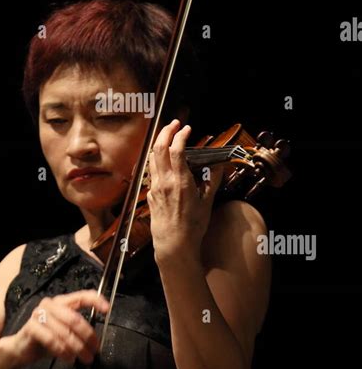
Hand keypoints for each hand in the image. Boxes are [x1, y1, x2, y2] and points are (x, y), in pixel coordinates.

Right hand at [9, 290, 109, 368]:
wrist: (21, 348)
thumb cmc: (45, 339)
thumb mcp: (64, 332)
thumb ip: (77, 331)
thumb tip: (95, 341)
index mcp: (61, 302)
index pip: (81, 296)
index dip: (95, 301)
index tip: (107, 310)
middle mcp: (50, 304)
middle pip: (75, 318)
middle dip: (88, 336)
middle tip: (95, 350)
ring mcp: (39, 314)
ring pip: (65, 331)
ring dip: (77, 347)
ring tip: (84, 358)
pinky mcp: (32, 327)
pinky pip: (52, 340)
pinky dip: (63, 351)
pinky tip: (69, 358)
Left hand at [147, 119, 223, 262]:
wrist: (173, 245)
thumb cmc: (192, 227)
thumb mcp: (207, 203)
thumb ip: (211, 181)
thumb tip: (217, 167)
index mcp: (180, 182)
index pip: (176, 150)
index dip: (180, 136)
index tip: (187, 129)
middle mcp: (164, 181)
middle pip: (159, 148)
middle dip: (166, 132)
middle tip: (174, 123)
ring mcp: (155, 187)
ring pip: (152, 157)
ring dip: (159, 143)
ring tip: (167, 135)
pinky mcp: (151, 193)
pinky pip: (151, 170)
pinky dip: (156, 158)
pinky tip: (162, 157)